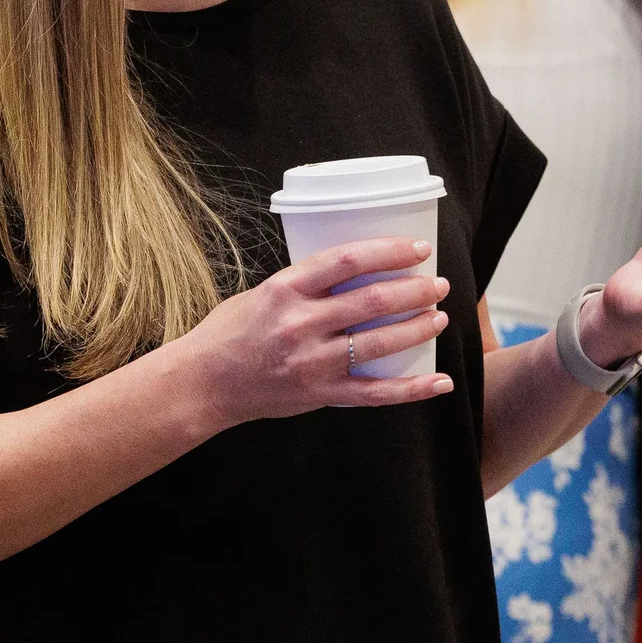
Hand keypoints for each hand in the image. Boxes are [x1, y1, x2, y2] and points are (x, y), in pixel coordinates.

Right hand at [184, 236, 453, 424]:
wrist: (202, 384)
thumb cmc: (229, 333)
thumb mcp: (262, 293)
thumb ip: (306, 284)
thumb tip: (357, 268)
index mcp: (286, 289)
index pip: (348, 259)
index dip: (390, 251)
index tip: (419, 248)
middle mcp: (301, 324)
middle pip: (374, 300)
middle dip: (416, 290)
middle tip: (438, 284)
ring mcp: (312, 362)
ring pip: (381, 343)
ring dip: (419, 328)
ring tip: (440, 318)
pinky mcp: (320, 394)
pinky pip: (375, 394)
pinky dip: (412, 389)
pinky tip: (439, 382)